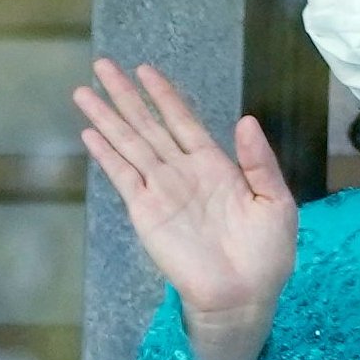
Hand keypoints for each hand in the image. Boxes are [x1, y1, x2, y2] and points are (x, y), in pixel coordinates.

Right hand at [74, 58, 297, 317]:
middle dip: (126, 96)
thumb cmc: (266, 254)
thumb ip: (259, 162)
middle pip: (149, 125)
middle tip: (103, 64)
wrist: (243, 295)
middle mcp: (184, 173)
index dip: (165, 95)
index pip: (184, 121)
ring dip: (107, 118)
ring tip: (84, 91)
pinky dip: (106, 155)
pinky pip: (123, 176)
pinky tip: (90, 134)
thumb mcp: (275, 202)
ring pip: (130, 144)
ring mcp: (162, 191)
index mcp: (216, 166)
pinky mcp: (146, 213)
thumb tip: (245, 119)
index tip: (146, 70)